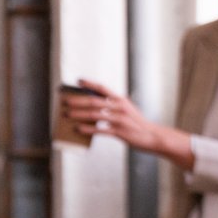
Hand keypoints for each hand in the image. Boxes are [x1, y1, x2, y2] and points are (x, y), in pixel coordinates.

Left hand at [64, 80, 190, 161]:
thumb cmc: (137, 124)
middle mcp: (119, 107)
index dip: (89, 83)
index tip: (77, 81)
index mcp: (121, 100)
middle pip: (94, 101)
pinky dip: (87, 129)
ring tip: (67, 115)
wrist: (153, 136)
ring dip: (78, 114)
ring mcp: (119, 119)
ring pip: (94, 115)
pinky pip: (100, 130)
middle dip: (77, 101)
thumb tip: (92, 105)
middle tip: (64, 101)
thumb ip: (112, 106)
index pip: (103, 88)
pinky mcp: (119, 132)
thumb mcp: (127, 110)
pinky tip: (78, 129)